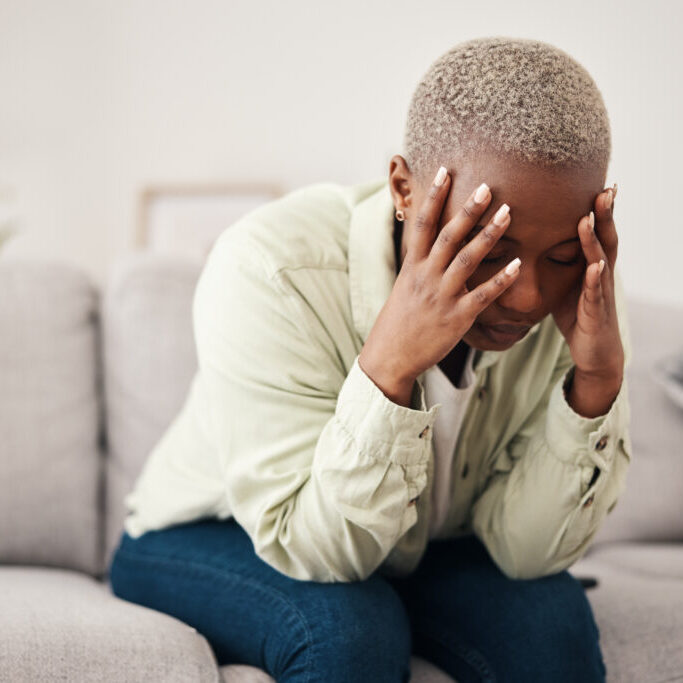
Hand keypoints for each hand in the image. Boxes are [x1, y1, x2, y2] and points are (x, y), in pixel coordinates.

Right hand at [359, 166, 521, 403]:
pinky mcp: (457, 318)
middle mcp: (426, 277)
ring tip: (509, 213)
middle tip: (488, 186)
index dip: (433, 197)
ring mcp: (442, 297)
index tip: (445, 171)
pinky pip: (483, 295)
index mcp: (412, 267)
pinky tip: (519, 263)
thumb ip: (420, 266)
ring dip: (489, 234)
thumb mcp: (404, 287)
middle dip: (468, 210)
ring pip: (467, 259)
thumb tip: (430, 246)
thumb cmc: (397, 322)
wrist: (390, 357)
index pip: (422, 224)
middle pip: (448, 236)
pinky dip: (502, 279)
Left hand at [551, 184, 623, 381]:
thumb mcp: (564, 284)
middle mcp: (599, 275)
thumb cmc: (578, 315)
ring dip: (596, 240)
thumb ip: (555, 261)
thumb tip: (530, 240)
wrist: (594, 352)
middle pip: (604, 240)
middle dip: (604, 215)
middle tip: (605, 189)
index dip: (597, 210)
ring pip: (600, 262)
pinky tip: (595, 266)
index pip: (594, 233)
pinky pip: (594, 295)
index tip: (596, 182)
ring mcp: (599, 294)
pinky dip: (594, 279)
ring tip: (590, 218)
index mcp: (590, 266)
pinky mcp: (594, 314)